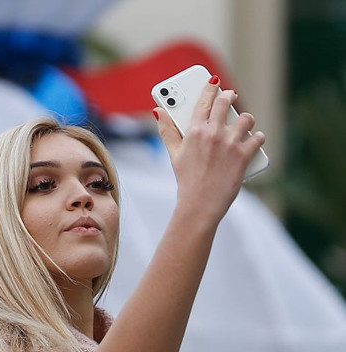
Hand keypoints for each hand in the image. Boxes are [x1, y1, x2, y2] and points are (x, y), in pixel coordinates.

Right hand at [153, 76, 265, 222]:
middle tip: (230, 96)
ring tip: (244, 124)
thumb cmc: (186, 179)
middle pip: (224, 103)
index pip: (203, 101)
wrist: (200, 204)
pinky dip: (258, 138)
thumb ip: (167, 130)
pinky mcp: (244, 155)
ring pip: (246, 119)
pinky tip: (254, 140)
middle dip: (229, 97)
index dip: (210, 88)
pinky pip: (258, 138)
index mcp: (194, 131)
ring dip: (246, 119)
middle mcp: (212, 134)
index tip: (214, 82)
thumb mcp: (173, 154)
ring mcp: (230, 144)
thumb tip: (158, 112)